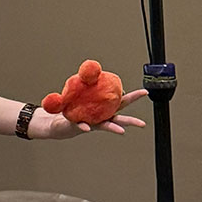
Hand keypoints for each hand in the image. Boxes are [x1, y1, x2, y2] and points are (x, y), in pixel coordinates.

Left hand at [31, 89, 148, 138]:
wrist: (57, 120)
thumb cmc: (72, 106)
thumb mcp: (81, 90)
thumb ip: (87, 81)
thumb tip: (93, 70)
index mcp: (104, 107)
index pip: (121, 101)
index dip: (133, 97)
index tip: (145, 92)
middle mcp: (101, 117)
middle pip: (119, 118)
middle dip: (131, 120)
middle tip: (142, 123)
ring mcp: (92, 123)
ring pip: (105, 126)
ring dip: (113, 128)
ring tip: (122, 131)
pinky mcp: (79, 125)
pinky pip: (83, 126)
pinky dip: (84, 126)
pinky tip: (87, 127)